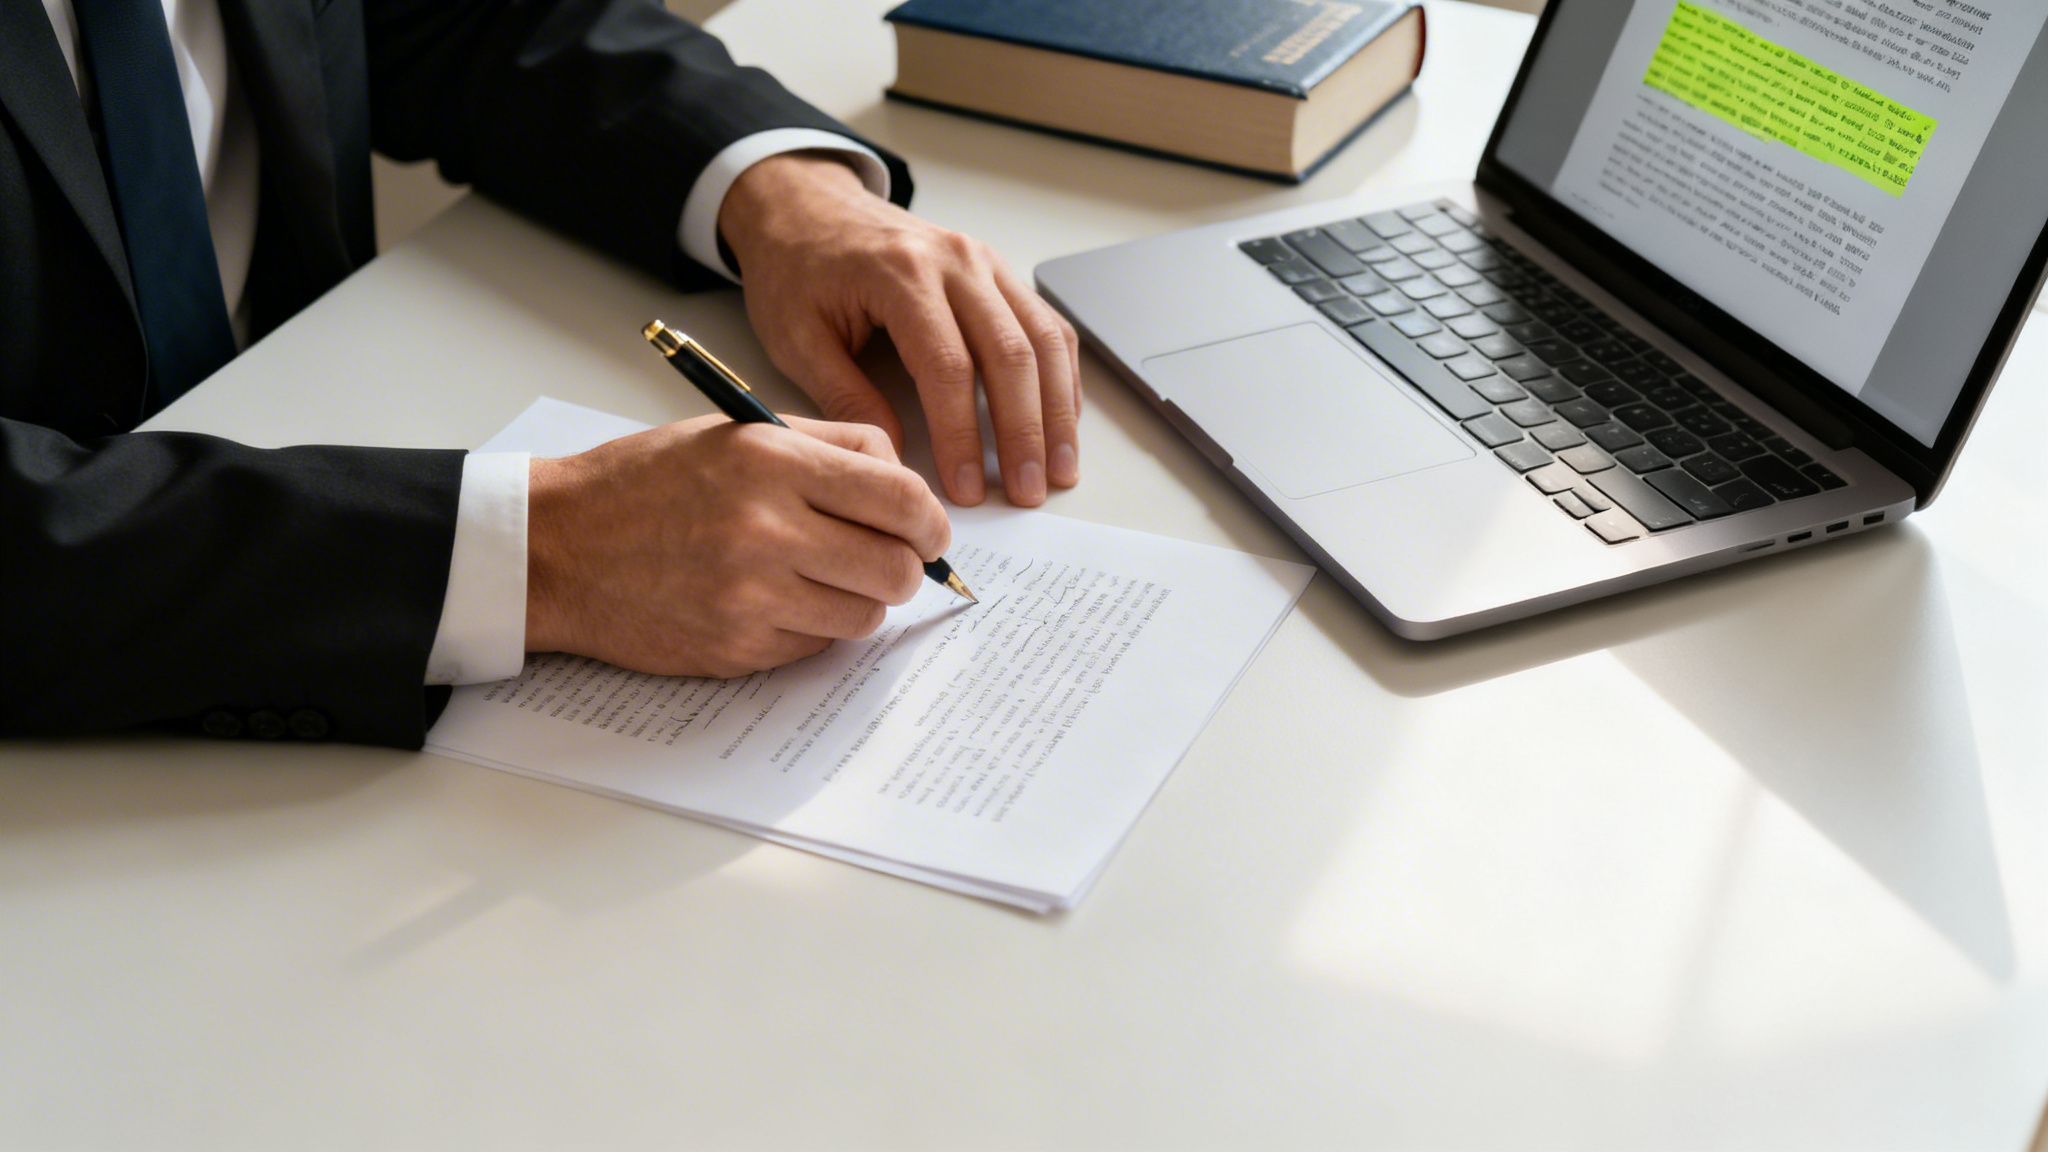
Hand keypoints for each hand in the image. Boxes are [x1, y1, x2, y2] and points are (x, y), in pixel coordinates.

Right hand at [523, 414, 950, 677]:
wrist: (560, 546)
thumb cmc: (647, 483)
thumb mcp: (736, 431)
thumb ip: (827, 445)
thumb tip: (906, 483)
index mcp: (771, 460)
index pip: (901, 498)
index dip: (930, 521)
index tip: (927, 530)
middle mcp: (765, 526)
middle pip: (897, 567)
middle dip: (905, 568)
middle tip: (885, 561)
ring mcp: (751, 594)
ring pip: (866, 615)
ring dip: (859, 601)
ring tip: (820, 578)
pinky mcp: (737, 646)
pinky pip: (817, 645)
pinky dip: (812, 628)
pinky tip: (774, 601)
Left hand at [718, 152, 1081, 507]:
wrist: (806, 206)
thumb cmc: (796, 268)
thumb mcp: (797, 338)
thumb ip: (846, 397)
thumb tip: (895, 456)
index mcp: (901, 274)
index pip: (948, 366)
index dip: (962, 434)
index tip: (966, 488)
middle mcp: (954, 261)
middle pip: (1010, 354)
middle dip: (1024, 432)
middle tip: (1026, 492)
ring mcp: (984, 262)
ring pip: (1043, 339)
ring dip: (1058, 410)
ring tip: (1058, 469)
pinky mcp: (997, 271)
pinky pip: (1047, 324)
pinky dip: (1061, 375)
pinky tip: (1061, 419)